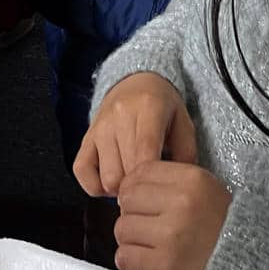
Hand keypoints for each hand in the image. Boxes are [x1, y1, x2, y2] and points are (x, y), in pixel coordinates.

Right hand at [73, 74, 196, 199]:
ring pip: (107, 178)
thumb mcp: (183, 121)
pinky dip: (96, 186)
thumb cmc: (162, 106)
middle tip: (151, 187)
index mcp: (149, 108)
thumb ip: (187, 153)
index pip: (146, 153)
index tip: (161, 190)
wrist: (134, 80)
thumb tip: (179, 187)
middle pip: (128, 170)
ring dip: (121, 189)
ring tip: (133, 182)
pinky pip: (81, 172)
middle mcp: (120, 116)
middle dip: (141, 187)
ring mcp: (99, 127)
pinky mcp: (85, 138)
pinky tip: (113, 181)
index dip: (153, 179)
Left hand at [114, 160, 231, 269]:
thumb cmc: (226, 231)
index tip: (138, 198)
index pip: (141, 171)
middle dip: (131, 213)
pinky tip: (146, 261)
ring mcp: (171, 235)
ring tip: (148, 245)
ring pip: (122, 229)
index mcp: (192, 179)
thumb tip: (132, 184)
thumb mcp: (207, 190)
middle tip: (144, 225)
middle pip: (128, 199)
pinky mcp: (164, 267)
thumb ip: (173, 182)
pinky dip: (131, 261)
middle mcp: (181, 203)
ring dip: (130, 239)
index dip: (133, 186)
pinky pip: (124, 257)